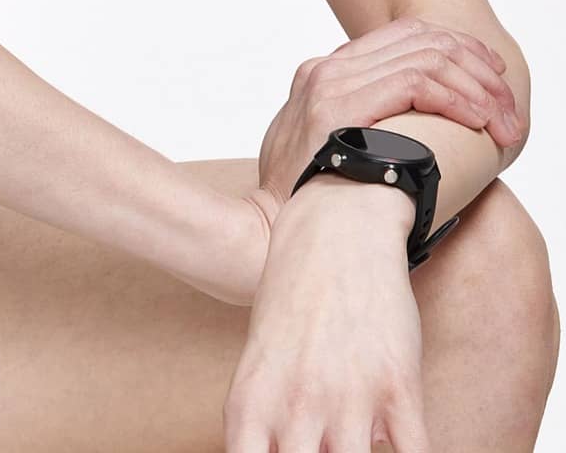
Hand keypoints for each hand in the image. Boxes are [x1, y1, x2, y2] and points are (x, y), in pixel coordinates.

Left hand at [224, 179, 430, 450]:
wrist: (337, 227)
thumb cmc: (293, 293)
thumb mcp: (261, 356)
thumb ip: (268, 419)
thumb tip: (286, 452)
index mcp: (252, 399)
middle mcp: (296, 404)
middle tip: (325, 450)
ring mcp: (349, 396)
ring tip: (358, 444)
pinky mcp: (398, 385)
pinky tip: (405, 450)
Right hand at [243, 13, 523, 234]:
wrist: (265, 228)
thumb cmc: (301, 201)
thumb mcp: (323, 148)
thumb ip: (355, 126)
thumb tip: (406, 134)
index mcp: (324, 72)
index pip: (404, 37)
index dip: (457, 50)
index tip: (491, 80)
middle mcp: (326, 68)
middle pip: (422, 40)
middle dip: (476, 69)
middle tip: (507, 107)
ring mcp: (329, 83)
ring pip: (426, 58)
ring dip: (477, 88)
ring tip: (503, 121)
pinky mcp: (338, 105)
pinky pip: (416, 82)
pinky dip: (457, 98)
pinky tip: (479, 122)